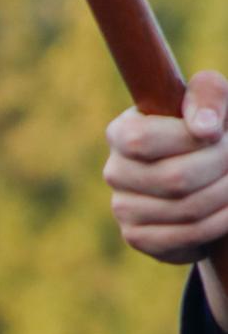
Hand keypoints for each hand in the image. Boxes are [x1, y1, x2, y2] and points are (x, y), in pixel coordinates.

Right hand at [104, 70, 227, 266]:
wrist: (203, 173)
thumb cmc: (207, 130)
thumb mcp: (212, 102)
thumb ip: (208, 95)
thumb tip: (204, 129)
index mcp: (122, 133)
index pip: (142, 140)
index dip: (188, 139)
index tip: (218, 133)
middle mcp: (116, 172)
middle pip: (175, 178)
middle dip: (220, 167)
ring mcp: (123, 209)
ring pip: (186, 209)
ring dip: (225, 194)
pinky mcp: (138, 237)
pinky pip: (186, 236)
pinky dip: (218, 223)